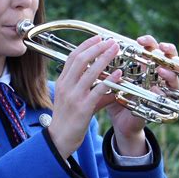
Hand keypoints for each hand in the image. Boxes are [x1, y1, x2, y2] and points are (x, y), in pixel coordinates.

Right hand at [48, 35, 121, 158]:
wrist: (60, 139)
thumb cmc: (68, 120)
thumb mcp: (74, 101)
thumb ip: (90, 91)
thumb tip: (108, 85)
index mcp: (63, 82)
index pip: (73, 57)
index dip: (86, 45)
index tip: (98, 38)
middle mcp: (67, 86)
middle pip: (81, 59)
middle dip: (97, 47)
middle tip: (110, 40)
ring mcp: (74, 96)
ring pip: (90, 71)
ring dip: (105, 57)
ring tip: (116, 49)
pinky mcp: (83, 107)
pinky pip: (98, 90)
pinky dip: (109, 80)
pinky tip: (118, 74)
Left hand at [100, 34, 178, 156]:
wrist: (120, 122)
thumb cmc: (116, 98)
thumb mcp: (110, 81)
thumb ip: (106, 69)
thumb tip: (93, 53)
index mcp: (144, 65)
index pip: (151, 48)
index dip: (149, 42)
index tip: (140, 40)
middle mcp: (155, 74)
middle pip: (168, 57)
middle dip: (167, 49)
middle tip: (159, 47)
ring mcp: (160, 87)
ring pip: (174, 75)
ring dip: (169, 71)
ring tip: (161, 70)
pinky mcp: (161, 102)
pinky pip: (168, 95)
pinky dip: (164, 91)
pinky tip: (157, 88)